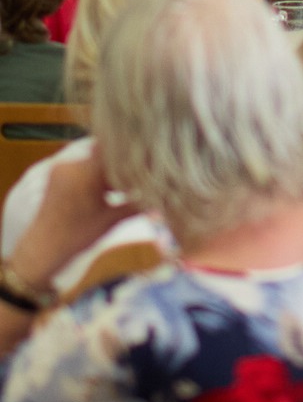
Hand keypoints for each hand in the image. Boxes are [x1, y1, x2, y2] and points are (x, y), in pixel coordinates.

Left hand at [10, 145, 139, 291]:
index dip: (136, 154)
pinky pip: (82, 164)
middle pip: (106, 153)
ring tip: (122, 184)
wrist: (41, 250)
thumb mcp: (111, 220)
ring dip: (109, 167)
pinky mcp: (56, 172)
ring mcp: (62, 166)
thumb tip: (162, 198)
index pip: (117, 150)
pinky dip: (95, 172)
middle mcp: (72, 163)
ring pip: (94, 157)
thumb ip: (137, 204)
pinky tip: (105, 187)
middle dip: (124, 162)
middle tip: (141, 174)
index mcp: (86, 172)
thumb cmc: (77, 237)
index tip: (151, 161)